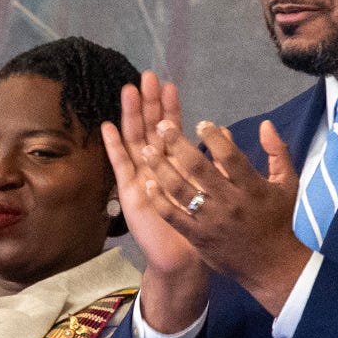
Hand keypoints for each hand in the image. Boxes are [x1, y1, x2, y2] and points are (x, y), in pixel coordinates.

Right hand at [104, 73, 205, 331]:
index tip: (170, 84)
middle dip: (149, 103)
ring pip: (135, 141)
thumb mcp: (220, 193)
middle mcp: (156, 169)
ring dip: (131, 116)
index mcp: (177, 167)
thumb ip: (223, 164)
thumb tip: (228, 133)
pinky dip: (114, 146)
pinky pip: (122, 166)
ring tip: (128, 90)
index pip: (173, 130)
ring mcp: (140, 179)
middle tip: (146, 77)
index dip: (171, 108)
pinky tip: (108, 126)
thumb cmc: (205, 229)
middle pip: (150, 129)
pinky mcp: (130, 194)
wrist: (184, 260)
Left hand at [130, 115, 309, 316]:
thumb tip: (265, 124)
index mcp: (252, 188)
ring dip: (161, 168)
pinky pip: (174, 216)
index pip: (230, 156)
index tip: (201, 123)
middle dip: (178, 144)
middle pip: (199, 169)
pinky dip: (159, 200)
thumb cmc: (279, 222)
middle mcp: (230, 203)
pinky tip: (148, 184)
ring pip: (181, 191)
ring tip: (147, 150)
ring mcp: (211, 221)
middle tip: (162, 125)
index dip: (214, 138)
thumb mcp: (287, 184)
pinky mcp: (198, 238)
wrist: (272, 267)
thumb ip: (277, 152)